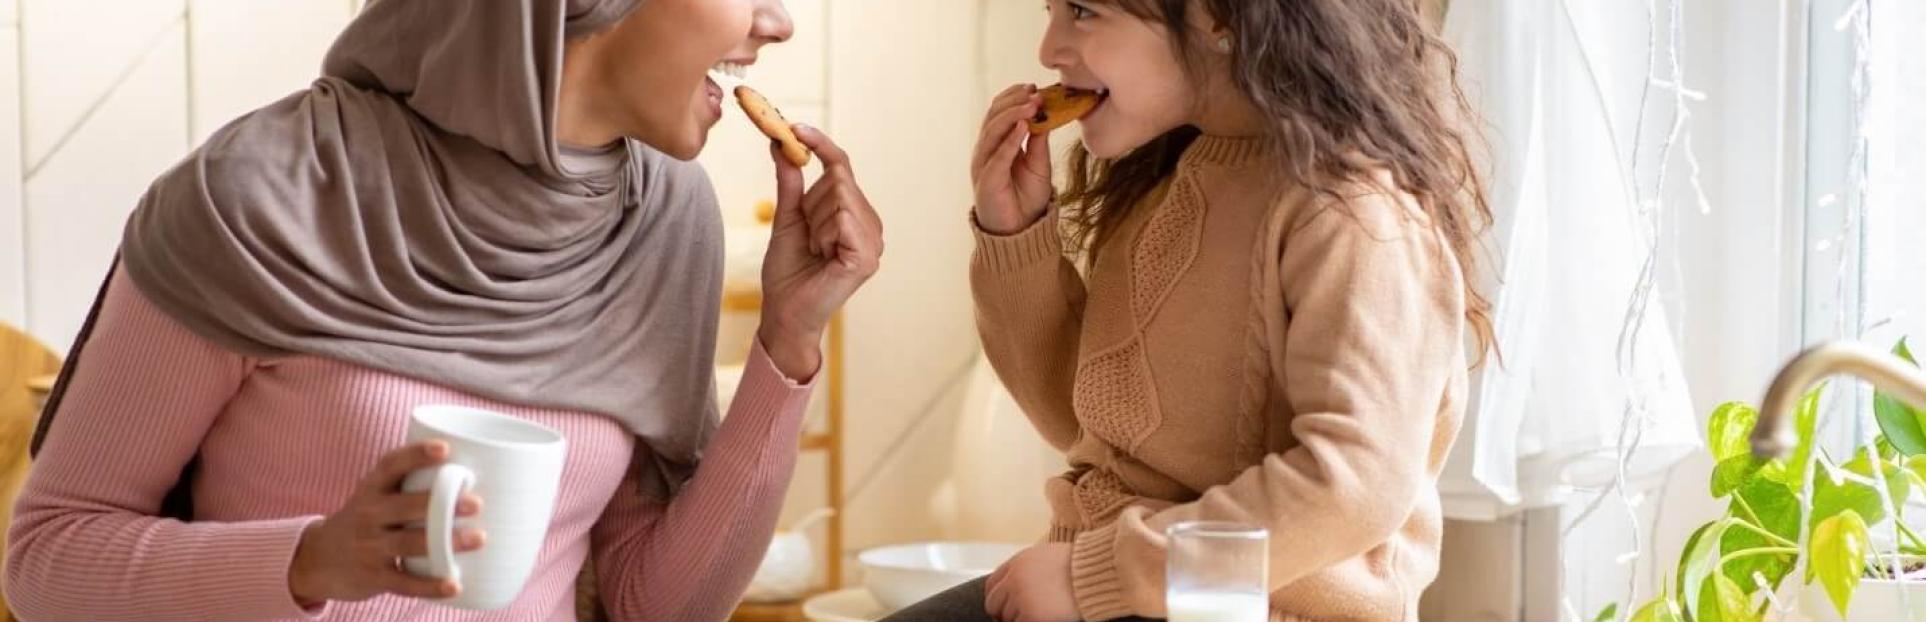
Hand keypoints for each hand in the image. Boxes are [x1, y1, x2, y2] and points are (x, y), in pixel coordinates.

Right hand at [287, 441, 485, 605]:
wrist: (317, 559)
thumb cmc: (365, 520)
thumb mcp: (375, 496)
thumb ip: (410, 485)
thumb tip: (477, 471)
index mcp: (371, 489)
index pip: (391, 466)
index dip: (417, 455)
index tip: (445, 448)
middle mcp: (368, 514)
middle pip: (405, 506)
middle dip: (440, 504)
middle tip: (476, 503)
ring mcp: (369, 547)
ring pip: (409, 543)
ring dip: (445, 542)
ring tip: (479, 538)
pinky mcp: (373, 577)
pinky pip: (404, 583)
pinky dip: (430, 587)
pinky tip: (454, 586)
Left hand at [758, 125, 884, 379]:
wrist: (784, 312)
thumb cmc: (788, 272)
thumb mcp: (787, 218)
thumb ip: (790, 183)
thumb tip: (781, 145)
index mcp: (854, 213)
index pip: (842, 166)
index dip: (820, 144)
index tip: (794, 128)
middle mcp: (870, 224)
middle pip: (839, 179)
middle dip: (811, 203)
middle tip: (807, 234)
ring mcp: (873, 242)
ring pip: (839, 197)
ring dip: (815, 222)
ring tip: (815, 250)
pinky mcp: (867, 257)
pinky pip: (842, 220)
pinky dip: (822, 235)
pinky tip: (822, 257)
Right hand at [972, 83, 1053, 235]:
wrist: (1021, 231)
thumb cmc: (1027, 198)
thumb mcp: (1038, 163)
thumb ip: (1038, 141)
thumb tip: (1045, 114)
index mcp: (996, 144)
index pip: (999, 112)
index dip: (1014, 97)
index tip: (1035, 87)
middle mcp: (986, 151)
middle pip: (993, 116)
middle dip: (1014, 101)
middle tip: (1035, 92)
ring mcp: (983, 164)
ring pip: (992, 130)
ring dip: (1013, 114)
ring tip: (1033, 104)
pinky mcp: (987, 180)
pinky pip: (997, 155)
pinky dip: (1010, 139)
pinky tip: (1024, 126)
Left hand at [984, 543, 1078, 621]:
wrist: (1096, 573)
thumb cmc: (1081, 566)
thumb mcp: (1047, 556)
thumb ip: (1027, 568)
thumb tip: (1016, 586)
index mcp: (1018, 563)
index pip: (992, 584)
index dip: (997, 598)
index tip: (1002, 607)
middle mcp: (1014, 579)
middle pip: (994, 604)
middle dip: (1005, 612)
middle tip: (1022, 616)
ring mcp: (1021, 598)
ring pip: (1008, 618)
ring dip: (1021, 618)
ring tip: (1043, 611)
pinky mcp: (1031, 615)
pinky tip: (1045, 617)